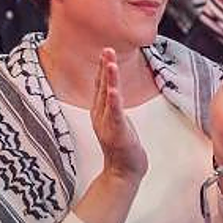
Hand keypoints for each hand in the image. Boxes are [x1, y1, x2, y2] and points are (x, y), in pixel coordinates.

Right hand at [91, 49, 147, 182]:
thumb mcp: (115, 120)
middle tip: (107, 49)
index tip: (106, 52)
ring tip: (110, 63)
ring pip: (108, 97)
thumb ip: (112, 104)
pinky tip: (114, 90)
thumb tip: (113, 88)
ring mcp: (107, 124)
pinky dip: (114, 102)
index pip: (100, 85)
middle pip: (102, 87)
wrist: (122, 172)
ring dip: (109, 79)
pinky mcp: (116, 133)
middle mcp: (100, 115)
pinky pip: (115, 115)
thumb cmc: (121, 147)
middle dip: (104, 67)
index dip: (102, 68)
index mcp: (100, 111)